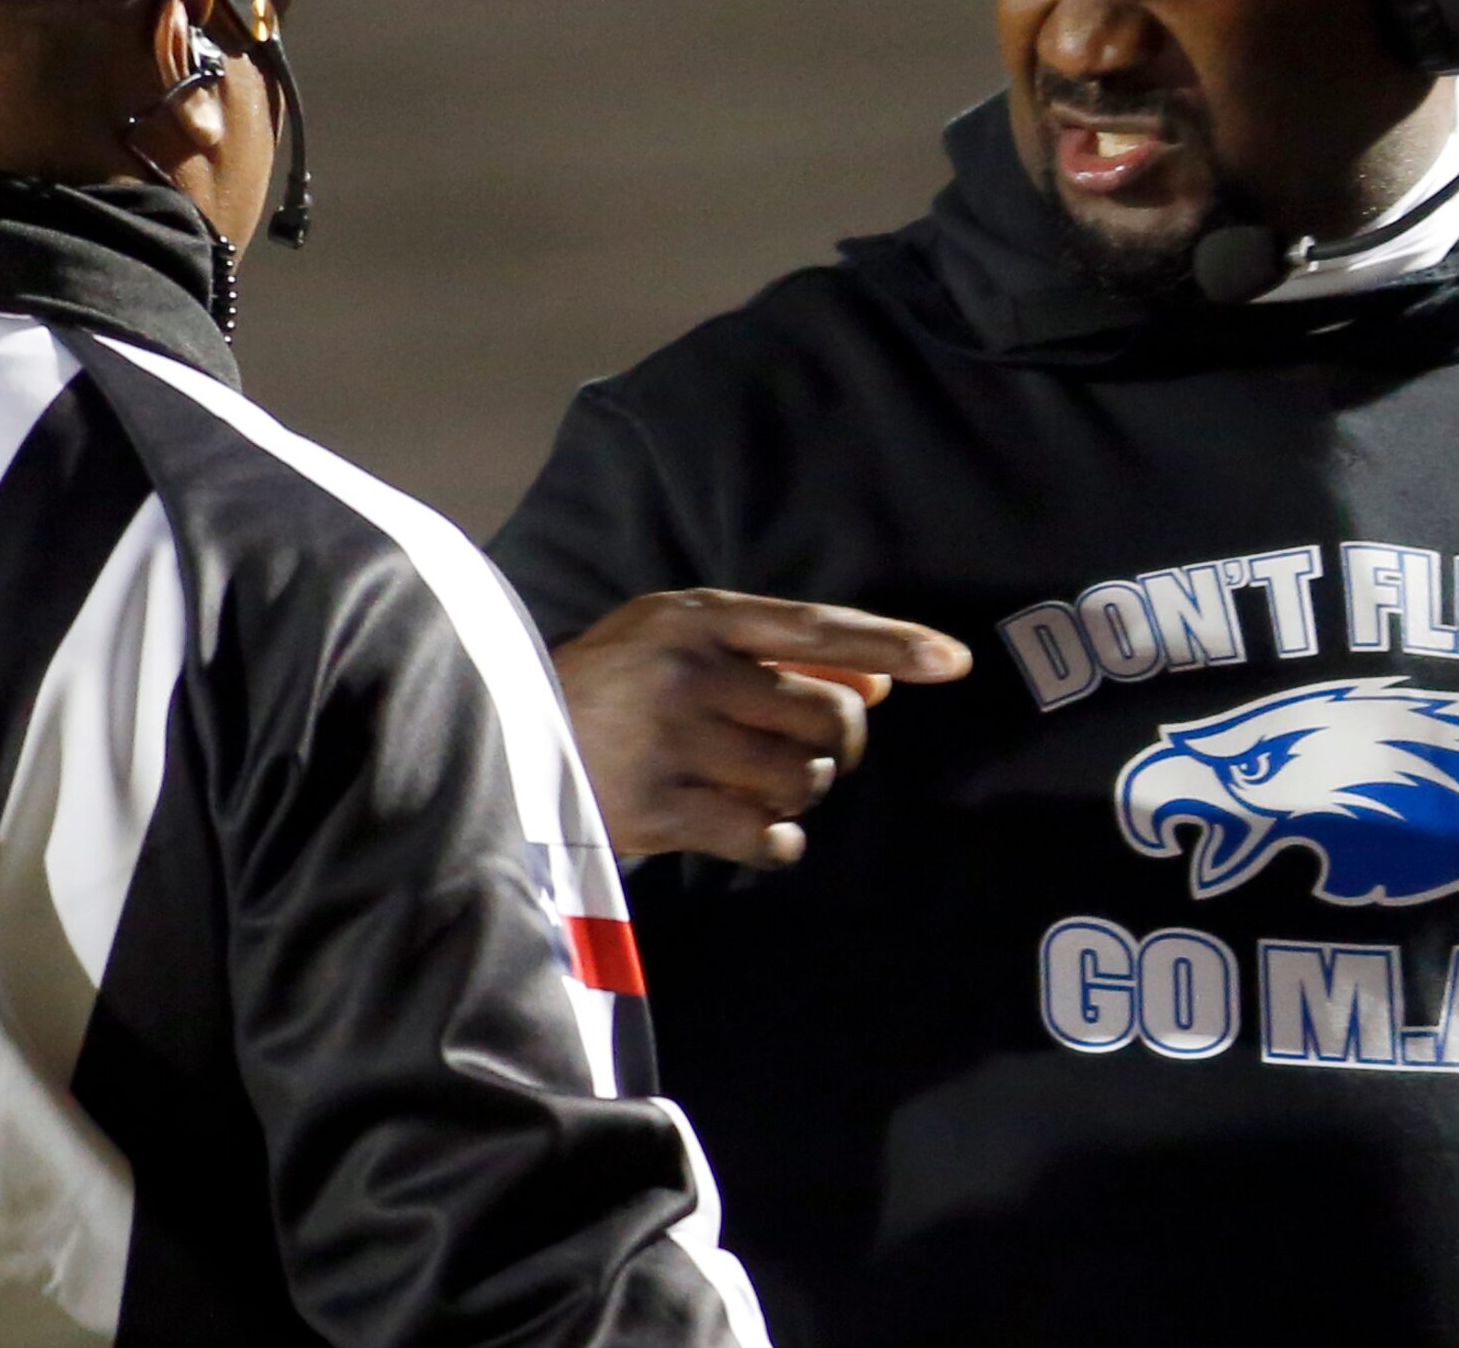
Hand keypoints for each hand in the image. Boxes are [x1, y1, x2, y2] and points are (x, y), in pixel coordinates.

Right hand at [551, 589, 971, 866]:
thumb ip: (768, 654)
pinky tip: (754, 831)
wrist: (501, 740)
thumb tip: (880, 683)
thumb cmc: (609, 688)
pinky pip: (767, 837)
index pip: (816, 626)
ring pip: (804, 780)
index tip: (956, 662)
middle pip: (831, 716)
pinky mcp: (659, 809)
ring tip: (757, 787)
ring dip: (800, 794)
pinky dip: (777, 842)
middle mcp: (688, 670)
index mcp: (695, 615)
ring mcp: (672, 740)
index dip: (895, 642)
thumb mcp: (675, 641)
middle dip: (837, 745)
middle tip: (811, 754)